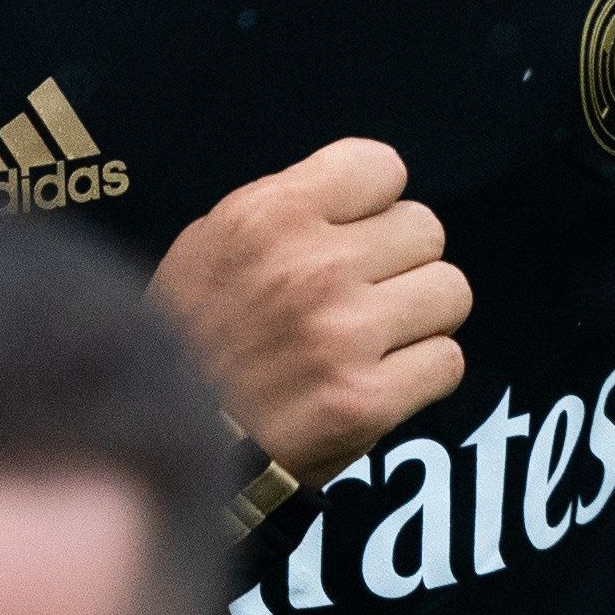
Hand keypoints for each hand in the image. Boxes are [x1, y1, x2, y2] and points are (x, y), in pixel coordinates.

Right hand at [148, 139, 469, 480]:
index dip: (376, 204)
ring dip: (421, 317)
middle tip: (365, 296)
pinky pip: (448, 360)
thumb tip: (361, 198)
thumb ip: (285, 211)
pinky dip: (423, 374)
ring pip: (450, 292)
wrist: (165, 447)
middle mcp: (310, 267)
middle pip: (426, 229)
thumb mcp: (208, 246)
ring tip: (375, 339)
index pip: (382, 168)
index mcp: (267, 216)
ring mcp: (342, 335)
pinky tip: (380, 380)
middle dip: (401, 263)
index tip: (357, 233)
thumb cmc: (186, 343)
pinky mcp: (365, 402)